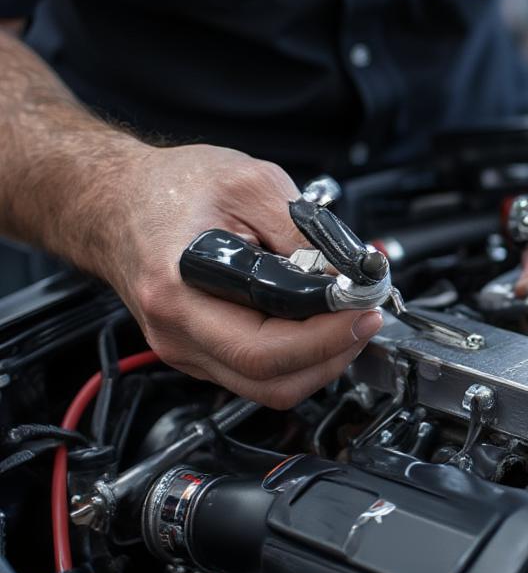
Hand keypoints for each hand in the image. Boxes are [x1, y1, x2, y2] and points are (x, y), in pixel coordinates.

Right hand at [104, 144, 381, 408]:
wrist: (116, 199)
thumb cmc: (171, 188)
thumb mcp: (250, 185)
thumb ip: (301, 230)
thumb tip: (346, 273)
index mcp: (180, 292)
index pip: (264, 347)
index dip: (326, 336)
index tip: (364, 309)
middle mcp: (177, 333)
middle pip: (270, 381)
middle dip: (332, 354)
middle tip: (366, 318)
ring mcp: (185, 350)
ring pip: (267, 387)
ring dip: (319, 362)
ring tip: (349, 322)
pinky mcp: (198, 352)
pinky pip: (257, 374)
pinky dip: (298, 357)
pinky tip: (318, 325)